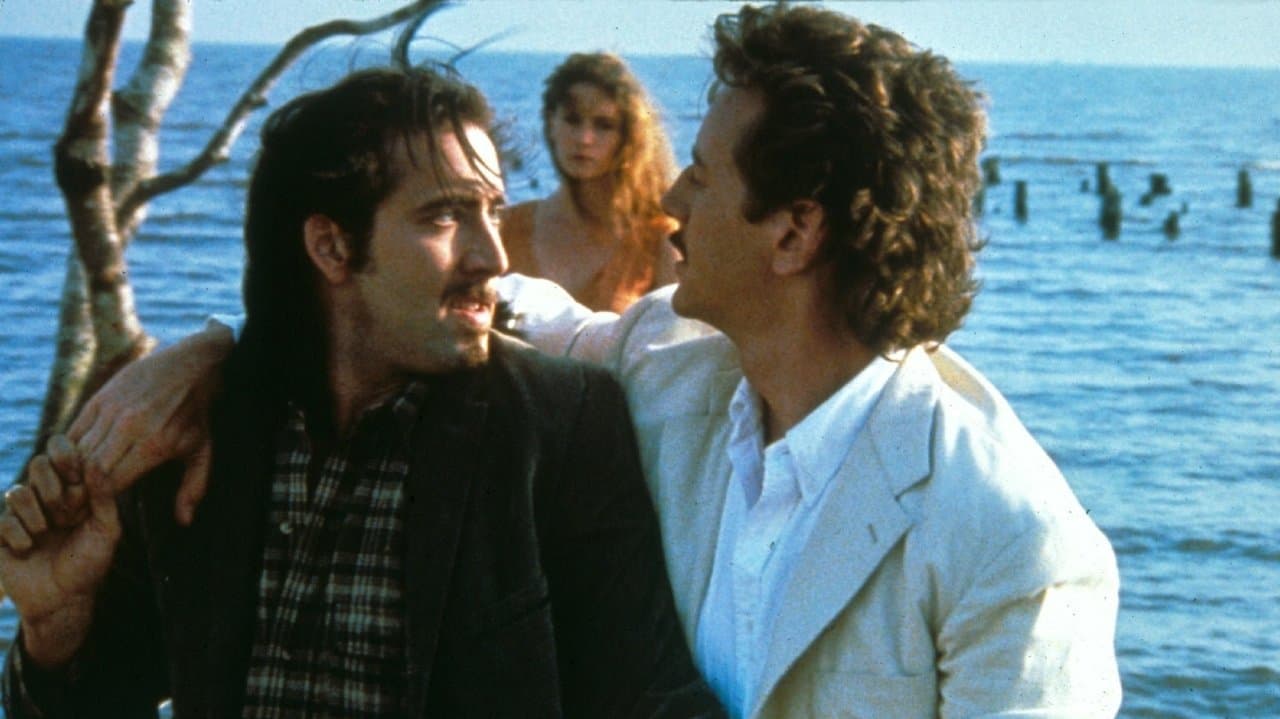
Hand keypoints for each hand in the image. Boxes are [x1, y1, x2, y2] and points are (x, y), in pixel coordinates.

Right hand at [0, 436, 119, 667]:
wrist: (63, 601)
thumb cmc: (90, 564)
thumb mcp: (107, 530)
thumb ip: (104, 496)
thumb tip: (94, 461)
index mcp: (73, 490)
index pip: (63, 453)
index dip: (65, 456)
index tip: (75, 474)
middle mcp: (46, 497)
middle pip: (38, 464)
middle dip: (51, 486)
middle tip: (65, 513)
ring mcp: (22, 515)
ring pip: (17, 492)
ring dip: (35, 513)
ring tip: (47, 533)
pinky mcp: (2, 535)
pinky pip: (3, 520)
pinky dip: (18, 534)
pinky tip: (28, 549)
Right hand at [68, 323, 232, 525]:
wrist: (193, 363)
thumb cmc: (198, 413)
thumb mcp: (203, 450)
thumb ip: (194, 487)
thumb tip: (184, 522)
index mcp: (155, 444)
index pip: (109, 483)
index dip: (97, 503)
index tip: (95, 513)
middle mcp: (129, 427)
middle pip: (88, 470)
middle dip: (79, 492)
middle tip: (76, 507)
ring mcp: (112, 409)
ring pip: (76, 450)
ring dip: (70, 473)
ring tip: (72, 489)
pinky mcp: (100, 398)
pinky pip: (73, 430)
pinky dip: (68, 450)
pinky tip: (72, 463)